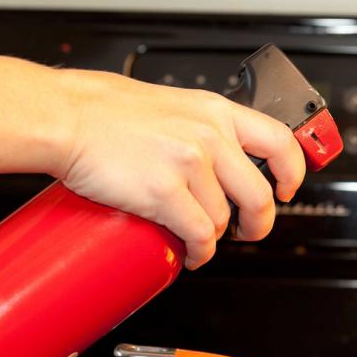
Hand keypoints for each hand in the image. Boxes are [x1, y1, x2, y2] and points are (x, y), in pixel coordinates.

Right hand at [55, 71, 306, 268]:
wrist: (65, 117)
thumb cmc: (102, 109)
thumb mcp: (170, 104)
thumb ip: (198, 126)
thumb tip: (215, 154)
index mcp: (214, 112)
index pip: (278, 141)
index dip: (291, 172)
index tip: (286, 189)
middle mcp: (209, 136)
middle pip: (258, 195)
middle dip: (257, 224)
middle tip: (248, 232)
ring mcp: (189, 165)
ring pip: (223, 220)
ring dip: (213, 239)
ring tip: (198, 240)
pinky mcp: (165, 192)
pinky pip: (199, 235)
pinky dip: (198, 252)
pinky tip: (190, 252)